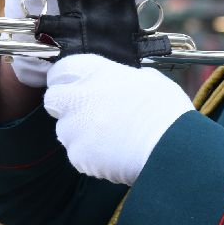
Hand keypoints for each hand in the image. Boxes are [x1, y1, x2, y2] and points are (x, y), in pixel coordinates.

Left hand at [43, 54, 192, 184]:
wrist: (170, 147)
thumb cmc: (165, 111)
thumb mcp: (150, 79)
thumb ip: (126, 77)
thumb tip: (126, 80)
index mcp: (94, 73)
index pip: (61, 69)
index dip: (67, 78)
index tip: (75, 85)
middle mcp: (77, 98)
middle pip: (53, 99)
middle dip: (65, 105)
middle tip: (87, 112)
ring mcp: (74, 128)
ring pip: (65, 130)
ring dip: (80, 133)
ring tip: (110, 138)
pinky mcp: (77, 155)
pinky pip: (78, 154)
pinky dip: (91, 156)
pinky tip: (114, 154)